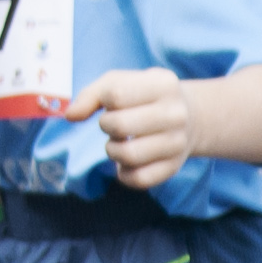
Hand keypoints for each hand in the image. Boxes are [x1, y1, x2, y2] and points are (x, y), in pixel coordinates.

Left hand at [65, 66, 194, 188]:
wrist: (190, 117)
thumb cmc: (145, 97)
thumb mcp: (121, 83)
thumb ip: (91, 95)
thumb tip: (71, 115)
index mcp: (164, 84)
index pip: (116, 95)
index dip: (104, 102)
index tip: (113, 104)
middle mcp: (176, 113)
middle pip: (120, 125)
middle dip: (106, 126)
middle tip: (112, 125)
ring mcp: (178, 142)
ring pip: (128, 155)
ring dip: (112, 151)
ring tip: (118, 144)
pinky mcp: (174, 167)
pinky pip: (139, 179)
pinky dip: (124, 174)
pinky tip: (126, 163)